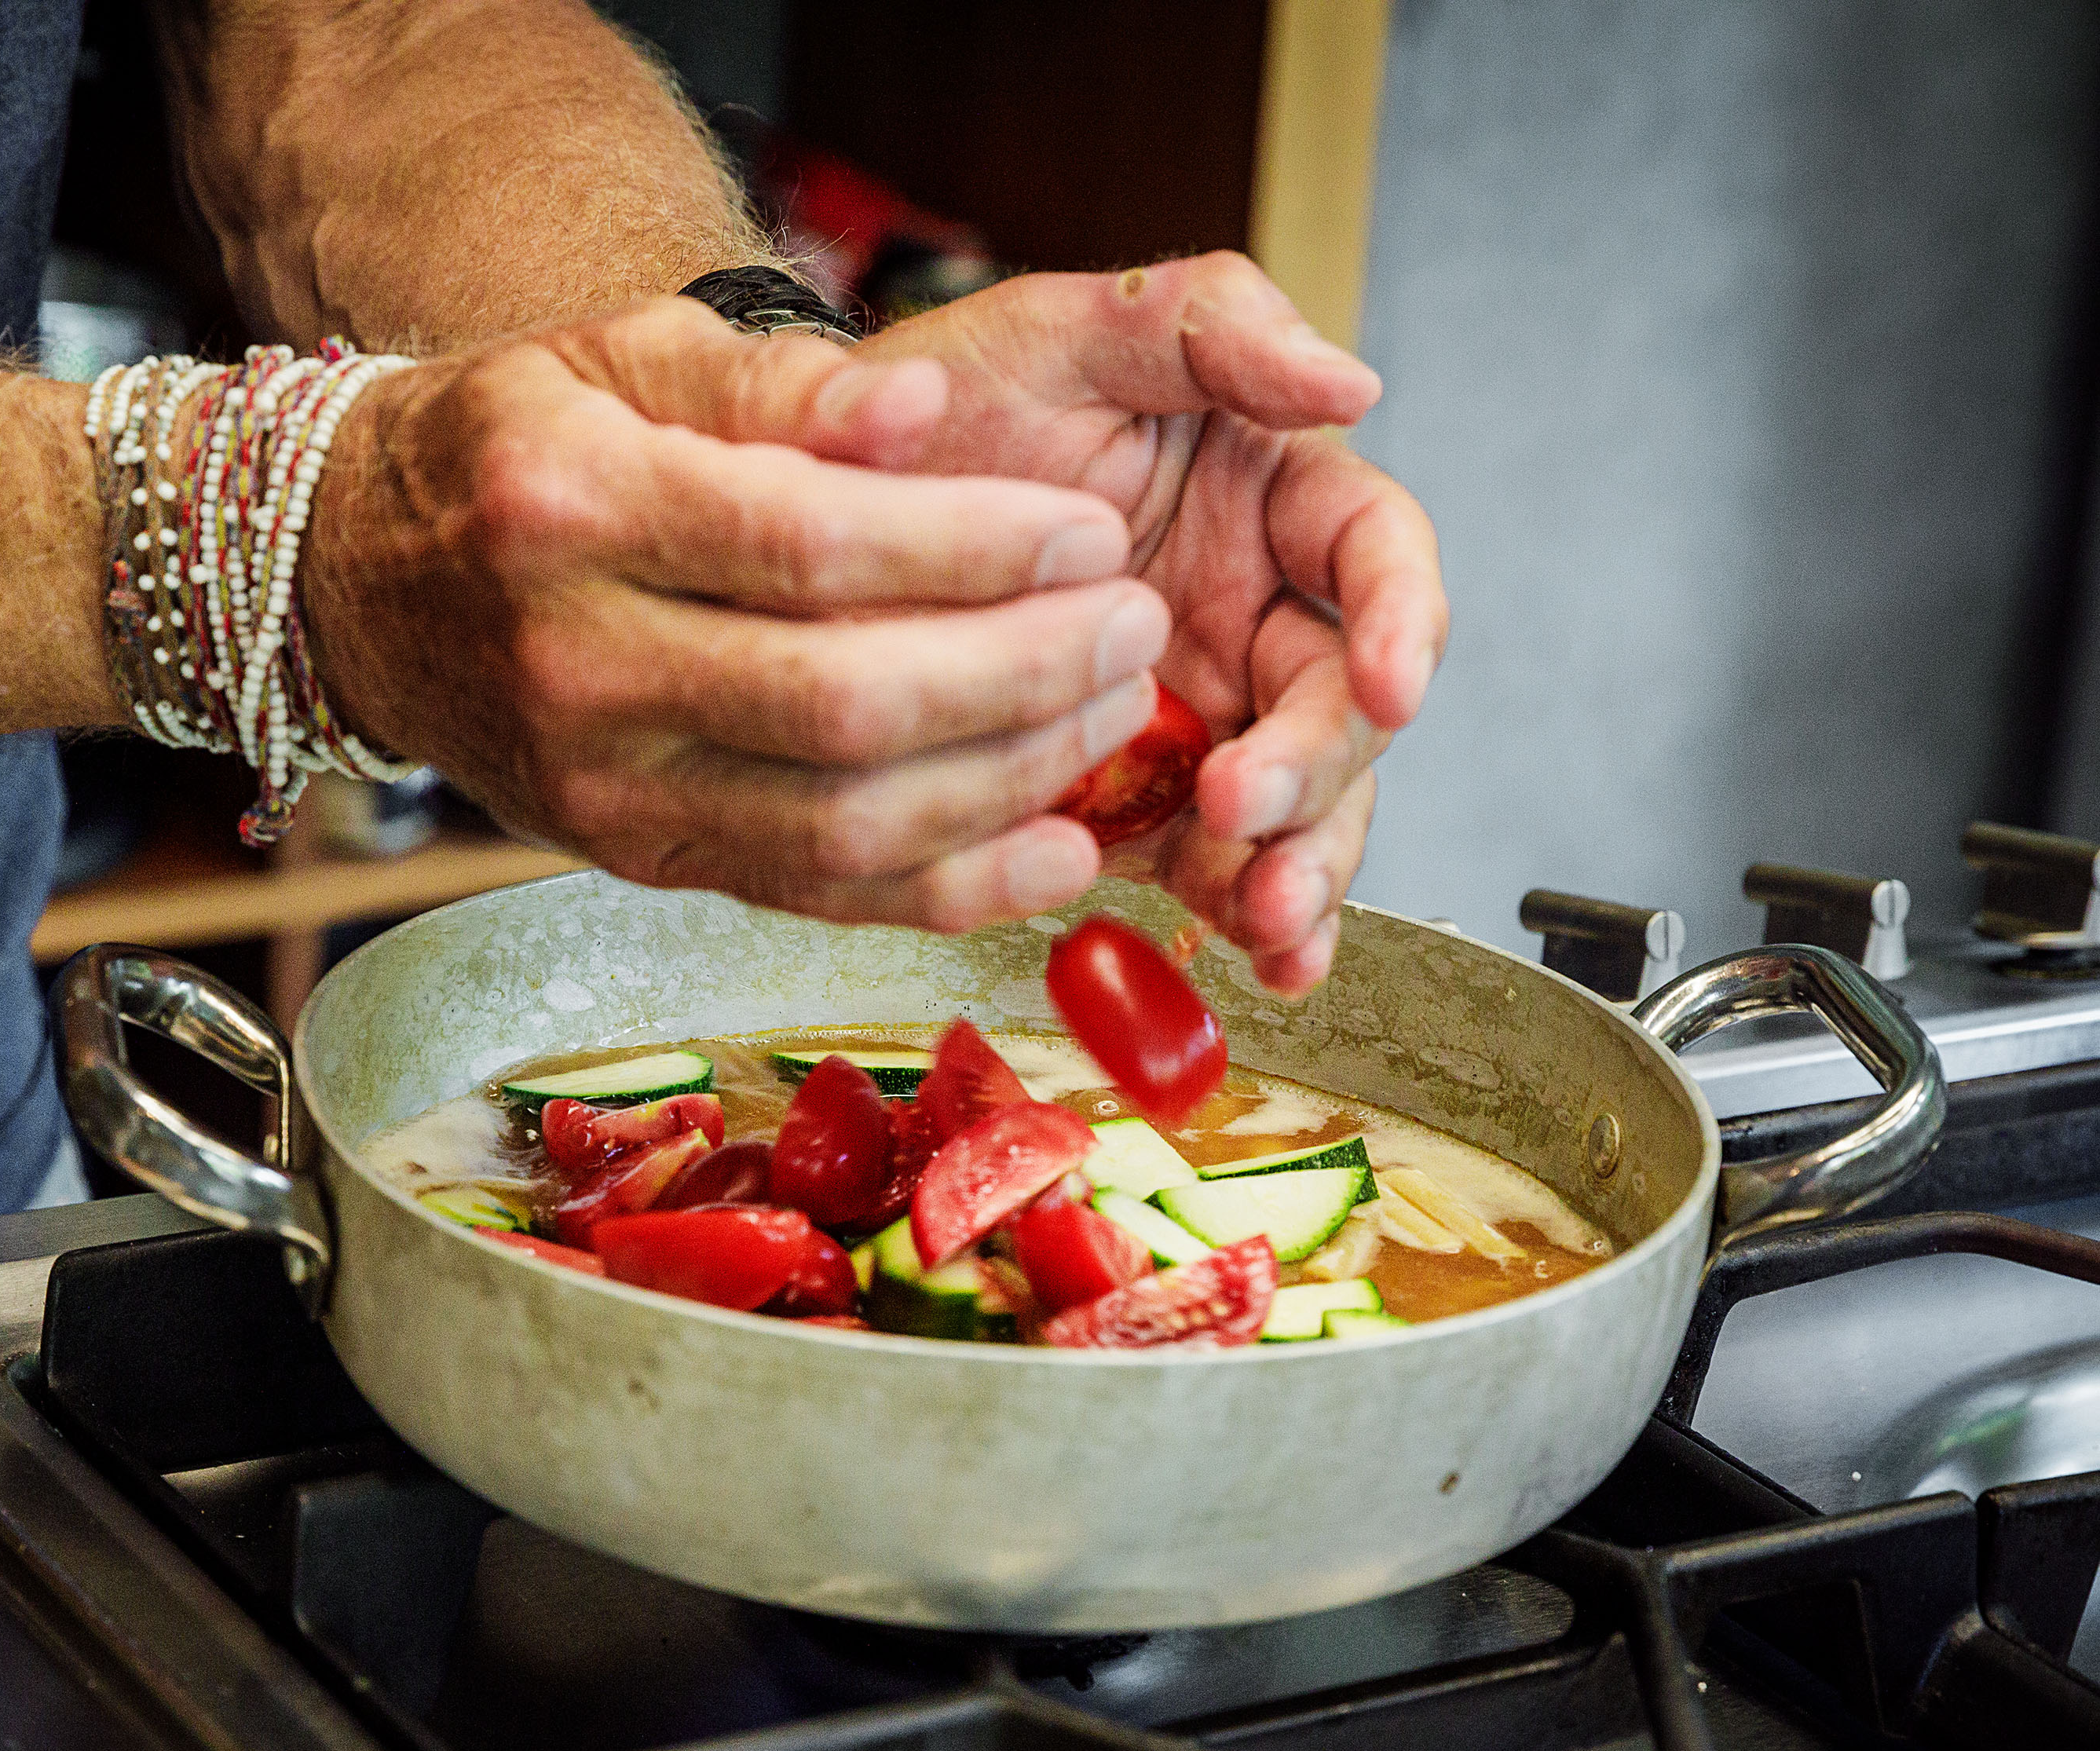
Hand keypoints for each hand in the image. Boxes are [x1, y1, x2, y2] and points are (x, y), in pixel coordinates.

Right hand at [303, 298, 1173, 929]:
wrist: (362, 587)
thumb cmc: (516, 450)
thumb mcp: (620, 358)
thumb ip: (777, 384)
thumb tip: (923, 414)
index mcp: (570, 508)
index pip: (801, 547)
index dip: (968, 548)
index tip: (1087, 532)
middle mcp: (577, 666)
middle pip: (837, 706)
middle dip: (1018, 675)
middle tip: (1130, 624)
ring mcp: (606, 788)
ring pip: (840, 823)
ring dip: (1008, 780)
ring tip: (1114, 710)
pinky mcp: (641, 862)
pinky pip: (817, 896)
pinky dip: (951, 888)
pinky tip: (1058, 850)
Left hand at [841, 254, 1448, 992]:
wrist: (820, 505)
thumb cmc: (949, 402)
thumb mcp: (1064, 325)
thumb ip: (1209, 322)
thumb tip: (1350, 379)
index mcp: (1261, 493)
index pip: (1375, 553)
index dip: (1404, 620)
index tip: (1390, 681)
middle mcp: (1247, 608)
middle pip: (1343, 703)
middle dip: (1320, 770)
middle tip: (1244, 808)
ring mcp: (1199, 710)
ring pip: (1297, 801)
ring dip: (1300, 863)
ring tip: (1264, 916)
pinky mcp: (1141, 792)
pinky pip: (1216, 860)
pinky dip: (1246, 911)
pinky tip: (1261, 955)